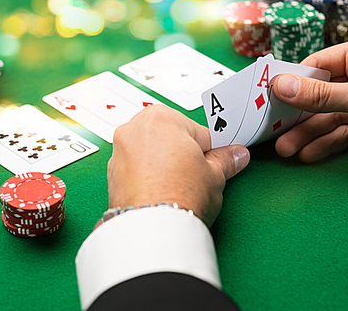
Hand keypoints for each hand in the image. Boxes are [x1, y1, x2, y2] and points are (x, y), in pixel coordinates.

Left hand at [107, 105, 249, 226]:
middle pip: (170, 137)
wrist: (153, 229)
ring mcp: (119, 151)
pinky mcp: (111, 174)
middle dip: (183, 154)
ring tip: (178, 187)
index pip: (197, 131)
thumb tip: (235, 155)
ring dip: (164, 165)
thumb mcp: (214, 175)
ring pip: (152, 152)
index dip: (209, 150)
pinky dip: (148, 177)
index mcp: (161, 117)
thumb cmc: (179, 197)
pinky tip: (161, 192)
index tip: (214, 161)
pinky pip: (136, 168)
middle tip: (196, 176)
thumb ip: (225, 160)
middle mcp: (134, 128)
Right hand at [272, 33, 347, 162]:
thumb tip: (281, 86)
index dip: (293, 82)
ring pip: (328, 117)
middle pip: (320, 95)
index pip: (318, 65)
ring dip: (308, 134)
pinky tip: (309, 154)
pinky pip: (342, 133)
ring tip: (287, 149)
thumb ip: (321, 95)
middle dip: (299, 115)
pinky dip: (326, 144)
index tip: (269, 97)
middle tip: (275, 130)